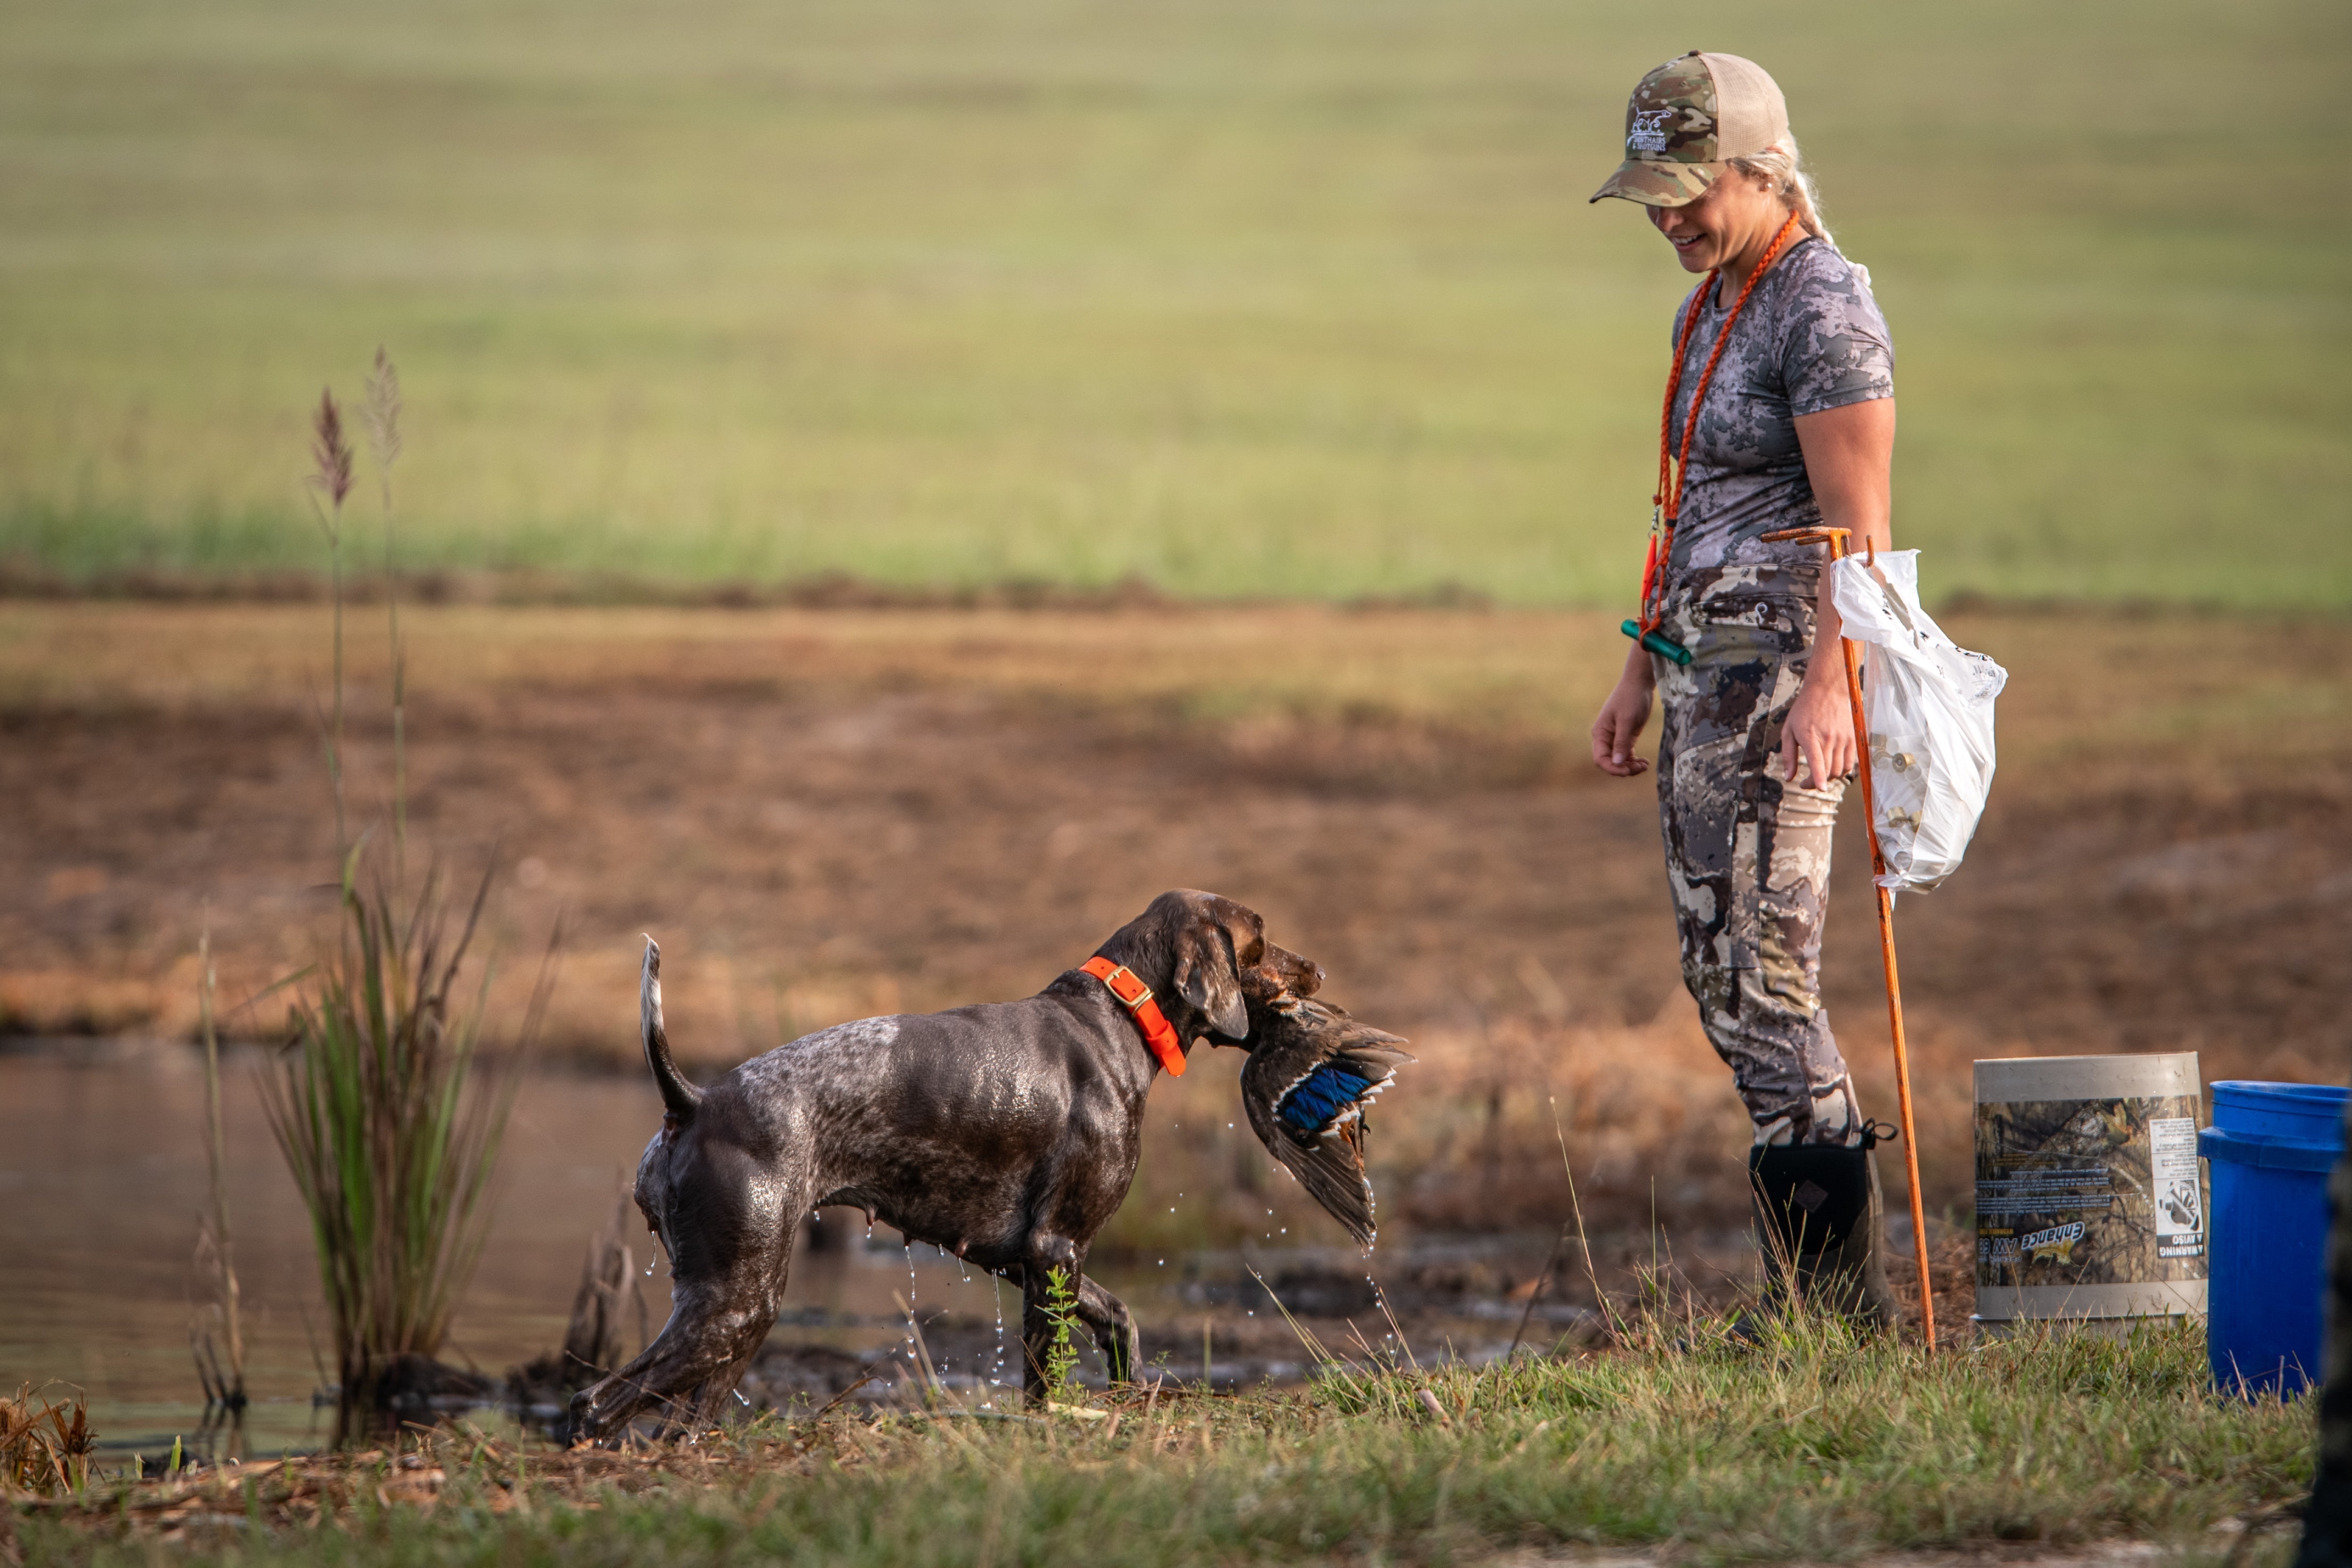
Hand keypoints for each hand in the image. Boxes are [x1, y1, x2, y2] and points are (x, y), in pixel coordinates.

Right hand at [1590, 670, 1653, 776]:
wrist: (1639, 684)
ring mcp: (1615, 738)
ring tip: (1644, 765)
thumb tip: (1617, 763)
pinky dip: (1634, 760)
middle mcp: (1605, 738)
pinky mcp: (1626, 737)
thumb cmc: (1630, 698)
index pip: (1600, 758)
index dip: (1612, 768)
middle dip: (1623, 768)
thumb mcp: (1626, 720)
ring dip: (1630, 766)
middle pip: (1610, 762)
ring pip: (1619, 760)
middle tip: (1641, 767)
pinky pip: (1627, 754)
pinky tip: (1644, 762)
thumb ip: (1621, 741)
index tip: (1627, 771)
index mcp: (1600, 733)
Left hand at [1779, 668, 1856, 788]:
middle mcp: (1830, 738)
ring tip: (1819, 776)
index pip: (1818, 762)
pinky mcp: (1854, 738)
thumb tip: (1788, 777)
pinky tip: (1832, 768)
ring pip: (1841, 769)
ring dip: (1830, 778)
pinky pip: (1851, 762)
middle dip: (1818, 783)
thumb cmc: (1805, 709)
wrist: (1829, 689)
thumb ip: (1788, 755)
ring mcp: (1844, 738)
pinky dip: (1842, 770)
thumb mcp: (1789, 730)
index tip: (1820, 790)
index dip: (1819, 779)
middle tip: (1808, 783)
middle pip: (1829, 771)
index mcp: (1811, 736)